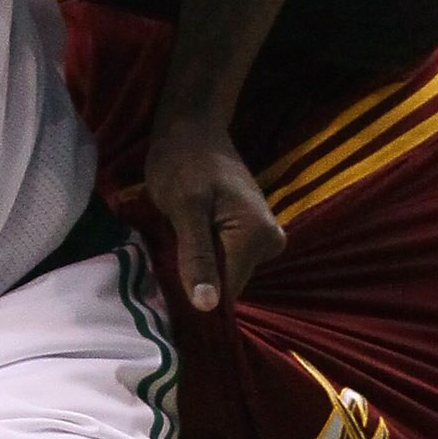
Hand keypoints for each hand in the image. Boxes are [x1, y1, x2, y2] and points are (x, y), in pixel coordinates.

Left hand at [143, 118, 283, 312]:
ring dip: (198, 268)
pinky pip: (225, 261)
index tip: (167, 292)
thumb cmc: (184, 164)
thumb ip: (197, 256)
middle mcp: (270, 242)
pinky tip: (187, 241)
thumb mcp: (184, 209)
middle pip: (227, 285)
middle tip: (166, 257)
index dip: (195, 297)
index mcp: (258, 238)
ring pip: (224, 274)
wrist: (193, 132)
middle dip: (197, 280)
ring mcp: (264, 239)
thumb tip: (208, 306)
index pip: (227, 295)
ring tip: (175, 244)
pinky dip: (203, 257)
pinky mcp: (252, 236)